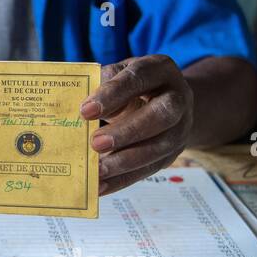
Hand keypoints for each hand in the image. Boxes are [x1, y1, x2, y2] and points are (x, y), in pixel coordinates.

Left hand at [78, 54, 193, 195]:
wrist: (166, 99)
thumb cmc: (131, 85)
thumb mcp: (118, 75)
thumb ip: (100, 86)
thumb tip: (76, 109)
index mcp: (160, 69)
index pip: (138, 78)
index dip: (113, 94)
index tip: (85, 110)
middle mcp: (178, 98)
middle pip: (160, 115)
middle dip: (127, 131)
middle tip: (95, 143)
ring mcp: (180, 128)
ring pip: (159, 147)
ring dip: (126, 161)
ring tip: (98, 170)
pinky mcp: (173, 153)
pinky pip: (150, 169)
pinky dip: (124, 179)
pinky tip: (101, 186)